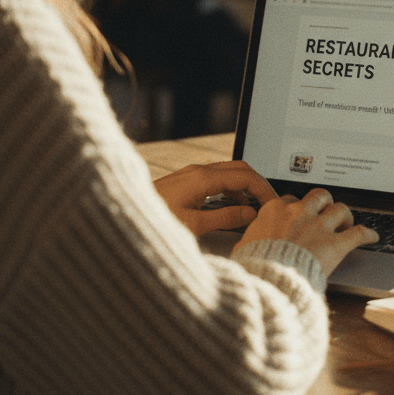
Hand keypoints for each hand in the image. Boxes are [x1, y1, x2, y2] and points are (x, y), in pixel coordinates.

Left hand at [154, 161, 277, 236]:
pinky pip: (216, 178)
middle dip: (258, 184)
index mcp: (203, 178)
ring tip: (253, 208)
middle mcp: (198, 171)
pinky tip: (232, 206)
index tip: (273, 204)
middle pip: (240, 168)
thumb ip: (225, 218)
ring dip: (244, 187)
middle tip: (269, 203)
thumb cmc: (152, 222)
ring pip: (228, 172)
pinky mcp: (185, 181)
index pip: (246, 176)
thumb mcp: (194, 226)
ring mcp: (191, 174)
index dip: (264, 189)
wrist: (120, 216)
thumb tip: (250, 214)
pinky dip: (231, 189)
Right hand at [234, 189, 378, 276]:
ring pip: (340, 209)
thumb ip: (249, 242)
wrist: (266, 281)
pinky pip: (358, 233)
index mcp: (275, 210)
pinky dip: (367, 234)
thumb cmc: (252, 268)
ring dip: (345, 216)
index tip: (300, 214)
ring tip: (348, 223)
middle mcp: (299, 213)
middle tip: (327, 213)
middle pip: (319, 196)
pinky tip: (373, 237)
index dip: (297, 207)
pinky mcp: (335, 244)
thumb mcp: (242, 249)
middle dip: (325, 203)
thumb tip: (245, 246)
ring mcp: (318, 227)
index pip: (290, 199)